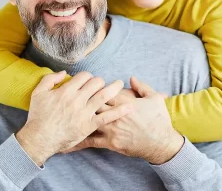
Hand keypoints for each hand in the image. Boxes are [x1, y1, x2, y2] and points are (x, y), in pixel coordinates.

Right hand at [16, 71, 127, 165]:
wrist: (39, 138)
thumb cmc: (38, 115)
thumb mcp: (38, 92)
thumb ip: (50, 79)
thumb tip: (64, 73)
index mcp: (66, 90)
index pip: (84, 76)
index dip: (88, 76)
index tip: (88, 80)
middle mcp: (77, 99)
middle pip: (96, 83)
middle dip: (100, 81)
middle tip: (102, 83)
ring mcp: (84, 113)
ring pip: (104, 95)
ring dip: (114, 88)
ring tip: (120, 84)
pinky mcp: (88, 125)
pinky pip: (107, 117)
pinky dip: (119, 111)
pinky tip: (128, 107)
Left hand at [66, 77, 183, 164]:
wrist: (162, 143)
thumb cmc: (158, 119)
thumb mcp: (153, 98)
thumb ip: (141, 86)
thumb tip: (130, 78)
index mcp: (123, 101)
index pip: (103, 90)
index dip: (93, 86)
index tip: (85, 83)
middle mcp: (114, 114)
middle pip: (92, 102)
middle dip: (81, 99)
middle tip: (70, 95)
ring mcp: (111, 129)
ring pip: (89, 119)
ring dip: (75, 116)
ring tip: (60, 113)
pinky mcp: (110, 142)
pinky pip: (91, 141)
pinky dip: (78, 141)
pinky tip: (67, 141)